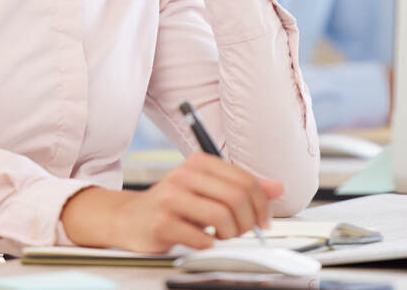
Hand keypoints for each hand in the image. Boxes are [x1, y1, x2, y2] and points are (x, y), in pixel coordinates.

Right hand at [59, 152, 284, 252]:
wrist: (129, 218)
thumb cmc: (171, 204)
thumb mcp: (207, 190)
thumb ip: (241, 187)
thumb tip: (277, 187)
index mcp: (199, 162)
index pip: (244, 179)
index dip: (261, 203)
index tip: (262, 220)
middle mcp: (184, 175)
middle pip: (236, 197)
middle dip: (247, 221)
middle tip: (243, 232)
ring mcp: (171, 198)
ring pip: (222, 216)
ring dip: (230, 234)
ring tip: (223, 236)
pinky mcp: (161, 223)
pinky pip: (201, 237)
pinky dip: (209, 244)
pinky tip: (203, 241)